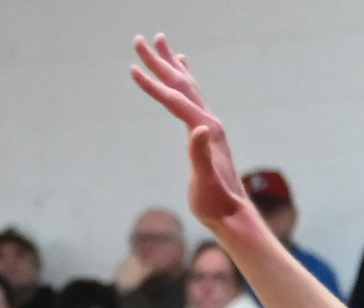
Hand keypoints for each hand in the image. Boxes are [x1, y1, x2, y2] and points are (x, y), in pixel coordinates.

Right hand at [130, 35, 254, 236]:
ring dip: (172, 65)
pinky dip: (184, 82)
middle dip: (159, 61)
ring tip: (163, 44)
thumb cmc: (214, 201)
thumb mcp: (205, 180)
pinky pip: (193, 99)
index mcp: (206, 129)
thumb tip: (201, 129)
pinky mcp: (207, 133)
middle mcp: (209, 121)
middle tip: (141, 39)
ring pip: (188, 87)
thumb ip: (201, 153)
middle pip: (181, 84)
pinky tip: (182, 74)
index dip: (153, 84)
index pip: (174, 100)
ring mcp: (209, 126)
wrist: (231, 213)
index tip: (132, 69)